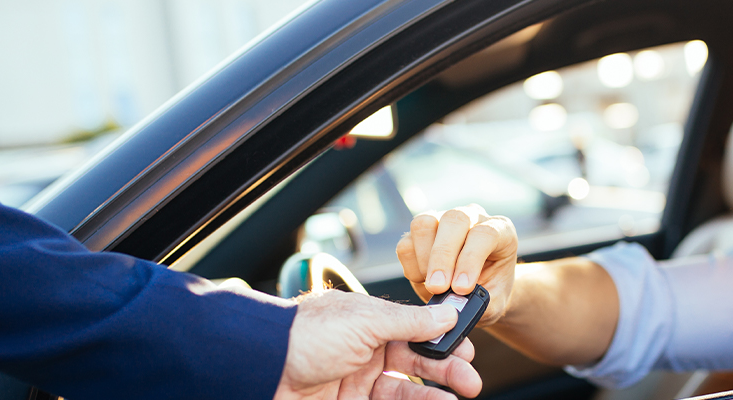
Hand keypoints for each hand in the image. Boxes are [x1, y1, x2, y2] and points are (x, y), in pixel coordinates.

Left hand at [275, 289, 481, 398]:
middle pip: (415, 363)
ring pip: (404, 390)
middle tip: (471, 382)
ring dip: (432, 395)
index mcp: (369, 322)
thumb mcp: (365, 320)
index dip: (442, 341)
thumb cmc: (305, 335)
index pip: (416, 331)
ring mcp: (356, 381)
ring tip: (455, 398)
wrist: (261, 367)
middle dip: (446, 371)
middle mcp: (365, 350)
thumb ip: (409, 322)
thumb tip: (445, 314)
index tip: (468, 351)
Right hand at [396, 204, 517, 326]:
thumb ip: (480, 303)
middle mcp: (472, 218)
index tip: (461, 288)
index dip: (470, 261)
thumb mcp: (494, 302)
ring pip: (424, 224)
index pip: (484, 234)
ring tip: (433, 286)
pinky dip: (411, 266)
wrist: (479, 292)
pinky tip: (424, 281)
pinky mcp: (420, 234)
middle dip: (442, 257)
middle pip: (453, 220)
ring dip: (424, 259)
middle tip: (438, 288)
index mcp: (500, 230)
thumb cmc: (492, 293)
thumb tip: (455, 304)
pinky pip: (406, 243)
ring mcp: (443, 220)